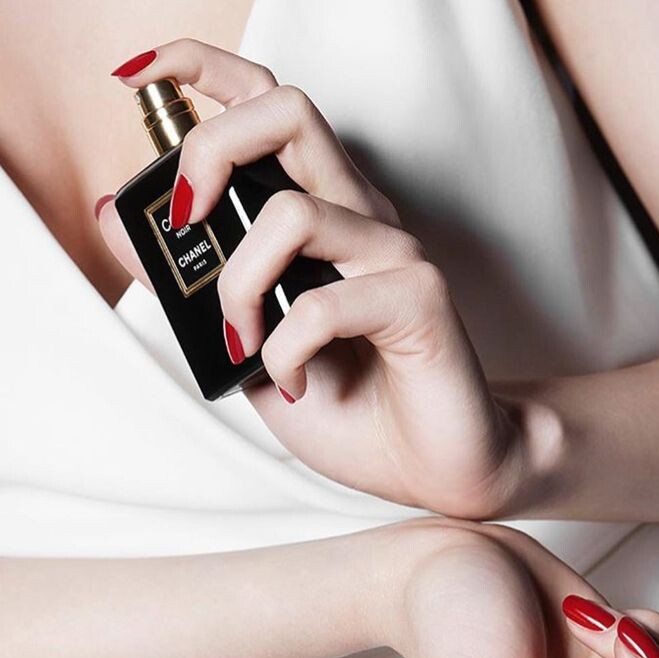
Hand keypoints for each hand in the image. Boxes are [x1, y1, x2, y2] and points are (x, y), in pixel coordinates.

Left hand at [100, 39, 518, 517]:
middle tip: (188, 221)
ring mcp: (393, 254)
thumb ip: (190, 283)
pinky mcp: (420, 299)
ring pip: (290, 215)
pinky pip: (323, 304)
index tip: (141, 76)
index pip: (270, 110)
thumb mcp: (244, 343)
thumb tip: (116, 220)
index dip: (206, 70)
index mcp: (321, 217)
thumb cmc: (348, 406)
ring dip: (239, 287)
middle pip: (285, 114)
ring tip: (246, 343)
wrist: (421, 466)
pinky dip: (286, 350)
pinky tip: (295, 379)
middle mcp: (358, 219)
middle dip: (210, 151)